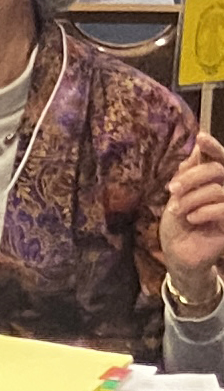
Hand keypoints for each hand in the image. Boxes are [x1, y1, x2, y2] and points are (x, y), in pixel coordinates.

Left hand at [163, 133, 223, 302]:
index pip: (219, 160)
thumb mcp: (178, 196)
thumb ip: (188, 174)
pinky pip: (223, 209)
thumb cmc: (178, 223)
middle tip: (172, 188)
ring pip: (218, 189)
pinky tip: (191, 219)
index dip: (213, 148)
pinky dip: (203, 211)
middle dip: (191, 177)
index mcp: (214, 182)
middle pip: (217, 170)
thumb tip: (196, 151)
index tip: (200, 138)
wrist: (178, 252)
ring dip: (192, 198)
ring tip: (177, 209)